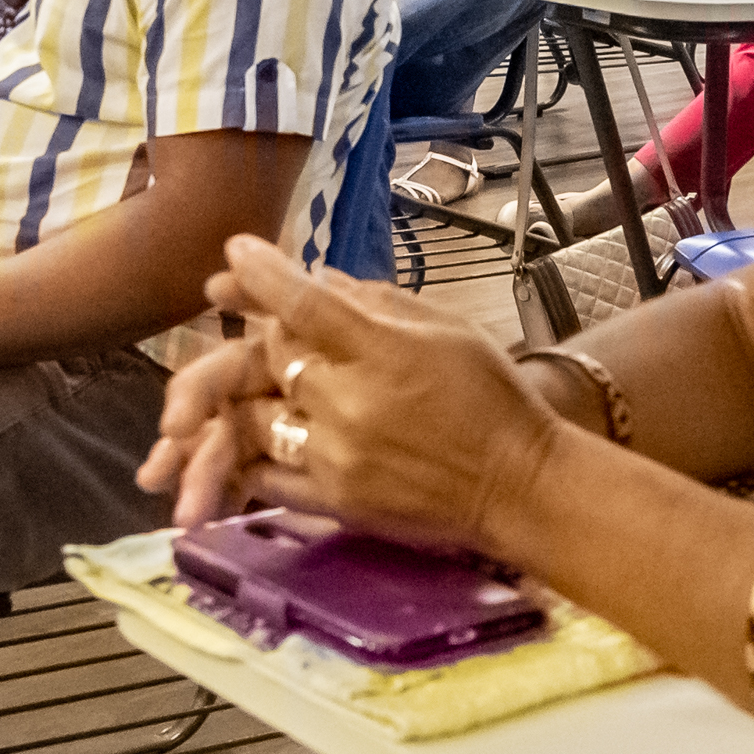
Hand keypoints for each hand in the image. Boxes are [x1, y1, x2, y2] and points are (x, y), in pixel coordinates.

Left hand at [138, 237, 563, 555]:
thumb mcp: (449, 328)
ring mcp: (334, 457)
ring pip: (255, 415)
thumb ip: (379, 301)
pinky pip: (264, 474)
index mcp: (384, 351)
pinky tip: (254, 436)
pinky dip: (251, 452)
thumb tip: (317, 278)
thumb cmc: (493, 398)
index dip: (263, 274)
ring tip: (266, 382)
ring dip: (254, 393)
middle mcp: (350, 403)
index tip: (234, 251)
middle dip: (269, 334)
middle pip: (274, 355)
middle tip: (278, 326)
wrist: (519, 487)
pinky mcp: (332, 501)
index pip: (304, 302)